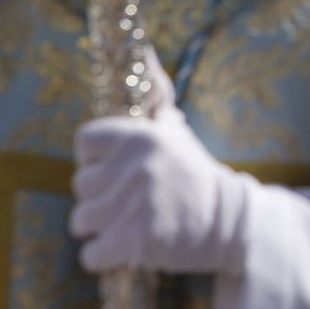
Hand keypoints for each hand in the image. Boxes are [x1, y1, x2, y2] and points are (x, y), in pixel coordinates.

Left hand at [70, 78, 253, 274]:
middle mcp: (135, 167)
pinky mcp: (134, 242)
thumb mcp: (176, 133)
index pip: (84, 141)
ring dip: (100, 228)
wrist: (230, 221)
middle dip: (99, 196)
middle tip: (129, 200)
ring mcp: (133, 205)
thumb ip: (155, 100)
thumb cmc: (194, 175)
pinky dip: (104, 257)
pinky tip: (127, 247)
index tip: (115, 168)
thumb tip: (145, 51)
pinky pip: (91, 254)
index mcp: (141, 136)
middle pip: (80, 185)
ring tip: (128, 223)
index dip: (95, 158)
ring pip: (81, 220)